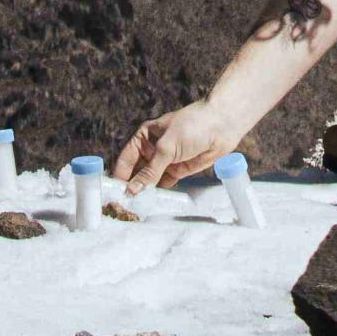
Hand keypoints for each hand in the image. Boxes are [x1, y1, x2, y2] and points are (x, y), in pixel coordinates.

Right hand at [117, 102, 239, 195]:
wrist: (222, 125)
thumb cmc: (193, 126)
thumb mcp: (167, 148)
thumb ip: (150, 171)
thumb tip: (132, 190)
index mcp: (143, 138)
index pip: (125, 161)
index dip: (118, 178)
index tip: (113, 195)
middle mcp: (151, 150)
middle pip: (135, 173)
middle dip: (130, 189)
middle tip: (124, 207)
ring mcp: (164, 161)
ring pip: (149, 181)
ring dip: (144, 194)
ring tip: (136, 209)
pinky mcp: (177, 171)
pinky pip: (164, 185)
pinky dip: (158, 194)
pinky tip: (153, 204)